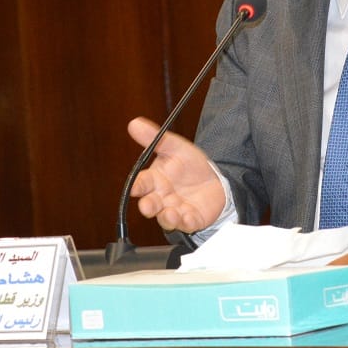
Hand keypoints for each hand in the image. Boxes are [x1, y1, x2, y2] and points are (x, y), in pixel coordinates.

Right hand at [127, 117, 226, 233]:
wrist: (213, 177)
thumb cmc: (189, 164)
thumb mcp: (174, 146)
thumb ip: (155, 138)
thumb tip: (134, 123)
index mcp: (154, 180)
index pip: (141, 184)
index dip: (137, 186)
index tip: (135, 187)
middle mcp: (162, 198)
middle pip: (150, 204)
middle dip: (148, 206)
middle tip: (147, 206)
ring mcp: (175, 210)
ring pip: (166, 218)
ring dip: (167, 217)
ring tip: (170, 213)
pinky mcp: (191, 219)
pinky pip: (187, 224)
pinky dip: (186, 222)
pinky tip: (187, 217)